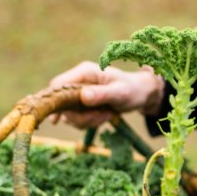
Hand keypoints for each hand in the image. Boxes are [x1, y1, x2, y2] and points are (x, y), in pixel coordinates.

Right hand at [47, 61, 164, 128]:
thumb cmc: (132, 89)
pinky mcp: (82, 105)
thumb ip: (101, 94)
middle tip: (100, 116)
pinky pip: (78, 119)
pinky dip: (90, 122)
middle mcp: (78, 82)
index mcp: (84, 72)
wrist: (140, 94)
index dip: (56, 101)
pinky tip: (104, 116)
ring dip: (88, 121)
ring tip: (107, 115)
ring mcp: (79, 94)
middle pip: (62, 105)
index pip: (57, 85)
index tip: (62, 117)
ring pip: (70, 115)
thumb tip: (82, 97)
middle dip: (80, 116)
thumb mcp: (119, 92)